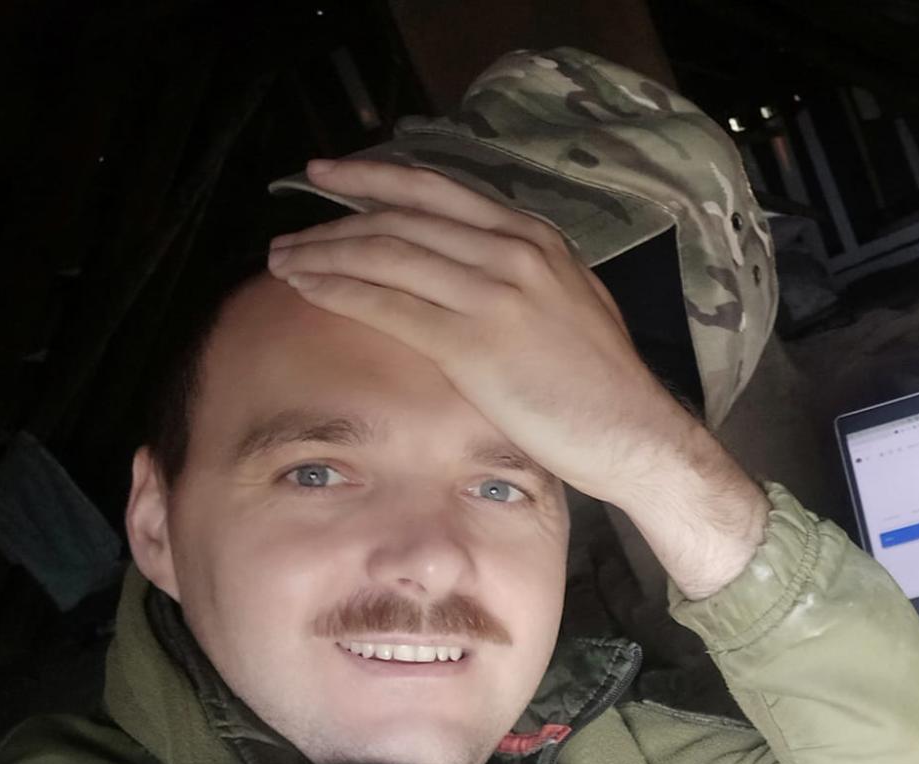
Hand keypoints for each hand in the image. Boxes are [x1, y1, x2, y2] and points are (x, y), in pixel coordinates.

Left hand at [265, 157, 767, 597]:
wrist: (635, 433)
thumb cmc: (604, 385)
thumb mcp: (572, 303)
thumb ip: (524, 275)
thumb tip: (473, 270)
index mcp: (535, 238)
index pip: (436, 190)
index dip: (372, 178)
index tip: (328, 176)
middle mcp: (512, 252)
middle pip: (400, 218)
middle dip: (333, 221)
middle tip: (289, 233)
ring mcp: (492, 294)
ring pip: (385, 254)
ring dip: (323, 254)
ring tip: (283, 262)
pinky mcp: (473, 344)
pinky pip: (388, 305)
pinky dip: (338, 291)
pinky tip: (307, 290)